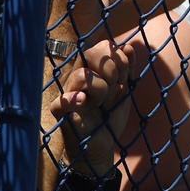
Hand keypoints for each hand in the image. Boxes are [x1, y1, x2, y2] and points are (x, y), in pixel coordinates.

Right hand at [49, 39, 134, 177]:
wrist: (102, 144)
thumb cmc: (110, 114)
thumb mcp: (124, 90)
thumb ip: (128, 68)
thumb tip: (127, 46)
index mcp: (92, 68)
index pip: (103, 46)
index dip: (119, 59)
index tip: (124, 78)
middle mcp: (78, 76)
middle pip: (91, 53)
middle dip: (111, 70)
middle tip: (114, 88)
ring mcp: (68, 92)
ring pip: (82, 75)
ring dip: (101, 89)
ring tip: (102, 104)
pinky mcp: (61, 111)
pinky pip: (61, 100)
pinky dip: (73, 99)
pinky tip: (83, 101)